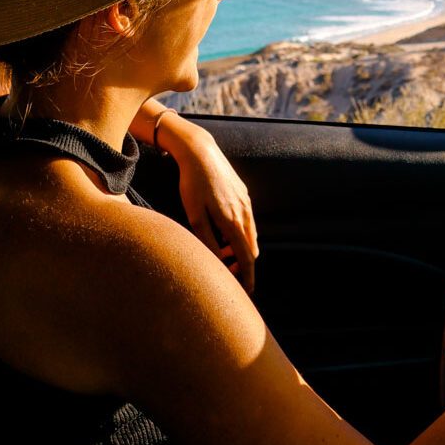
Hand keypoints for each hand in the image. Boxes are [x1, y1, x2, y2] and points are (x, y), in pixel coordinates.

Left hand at [166, 123, 258, 296]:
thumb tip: (217, 262)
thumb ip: (207, 240)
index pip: (246, 257)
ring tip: (221, 252)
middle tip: (226, 273)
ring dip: (240, 248)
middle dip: (243, 264)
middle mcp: (245, 212)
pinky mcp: (244, 194)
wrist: (200, 152)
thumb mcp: (194, 215)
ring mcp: (246, 202)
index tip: (247, 291)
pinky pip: (247, 221)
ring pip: (250, 234)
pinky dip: (240, 233)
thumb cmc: (193, 184)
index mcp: (233, 221)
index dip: (247, 276)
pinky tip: (223, 232)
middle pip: (251, 248)